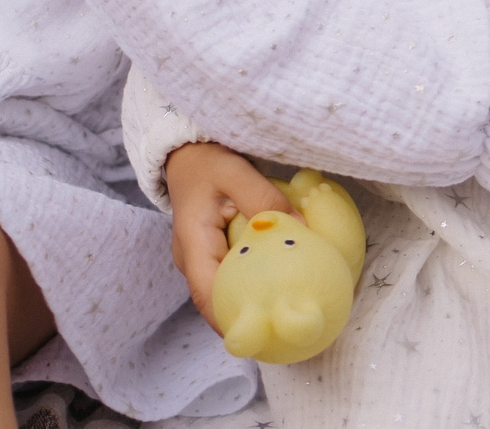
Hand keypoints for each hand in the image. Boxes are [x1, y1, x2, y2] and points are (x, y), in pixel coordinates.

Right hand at [163, 142, 293, 330]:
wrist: (187, 152)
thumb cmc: (208, 160)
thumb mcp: (235, 171)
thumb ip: (265, 199)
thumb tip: (301, 230)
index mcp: (192, 244)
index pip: (205, 294)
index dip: (227, 320)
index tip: (255, 338)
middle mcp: (193, 259)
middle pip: (215, 302)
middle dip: (242, 320)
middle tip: (280, 335)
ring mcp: (201, 258)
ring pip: (223, 291)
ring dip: (247, 304)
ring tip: (283, 317)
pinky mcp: (212, 253)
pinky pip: (230, 275)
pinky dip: (251, 284)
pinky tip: (278, 285)